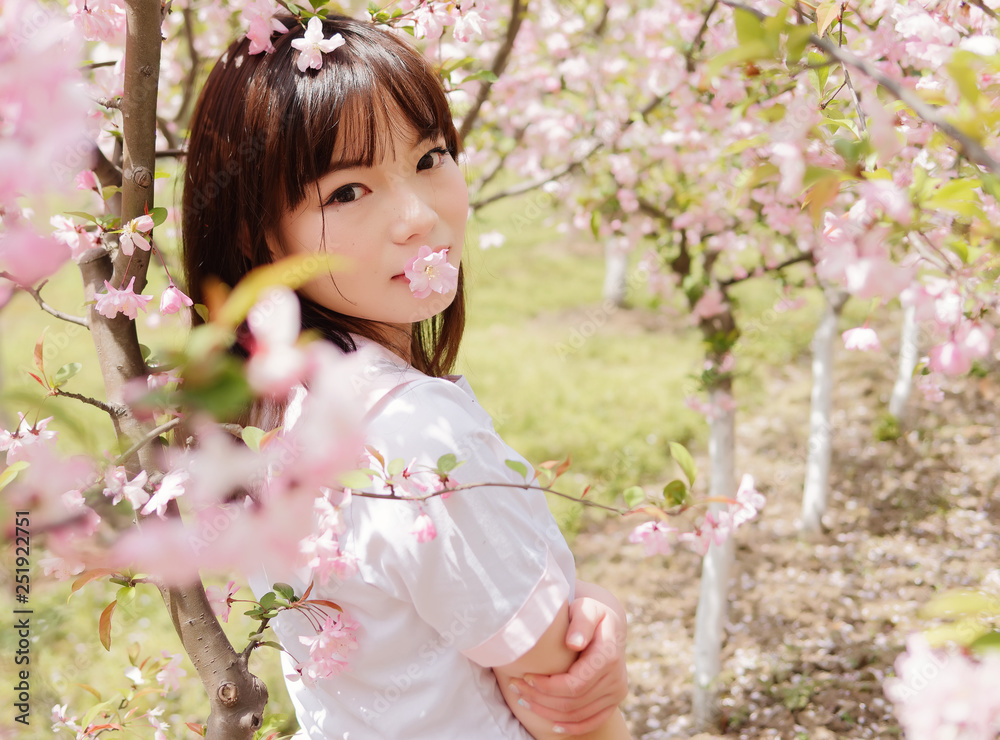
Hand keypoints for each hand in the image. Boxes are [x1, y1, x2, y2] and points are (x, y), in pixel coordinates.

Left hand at [507, 594, 627, 734]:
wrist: (608, 625)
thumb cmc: (590, 613)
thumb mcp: (586, 608)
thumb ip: (581, 622)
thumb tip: (574, 643)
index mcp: (608, 656)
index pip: (574, 684)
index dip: (547, 686)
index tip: (525, 676)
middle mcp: (616, 678)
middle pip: (572, 702)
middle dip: (540, 698)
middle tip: (515, 687)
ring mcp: (616, 693)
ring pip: (577, 714)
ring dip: (547, 712)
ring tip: (523, 699)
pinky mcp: (613, 702)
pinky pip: (591, 722)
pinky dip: (570, 727)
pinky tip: (551, 724)